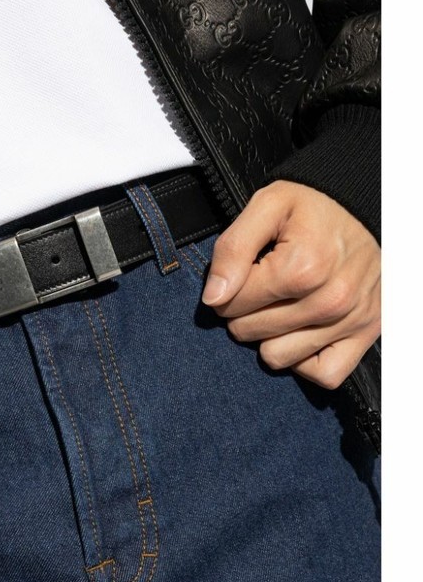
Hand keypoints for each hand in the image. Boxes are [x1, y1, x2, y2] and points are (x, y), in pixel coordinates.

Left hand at [201, 180, 380, 388]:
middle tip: (261, 289)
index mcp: (303, 266)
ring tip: (280, 308)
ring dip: (268, 337)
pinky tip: (300, 333)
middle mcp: (330, 300)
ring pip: (277, 357)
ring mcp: (350, 322)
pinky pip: (323, 375)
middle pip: (249, 332)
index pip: (232, 303)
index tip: (245, 272)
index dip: (228, 287)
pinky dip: (304, 360)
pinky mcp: (365, 337)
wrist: (367, 211)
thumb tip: (214, 298)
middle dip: (244, 312)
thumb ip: (233, 248)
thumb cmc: (313, 210)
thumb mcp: (269, 206)